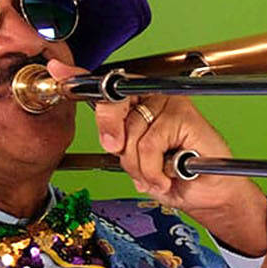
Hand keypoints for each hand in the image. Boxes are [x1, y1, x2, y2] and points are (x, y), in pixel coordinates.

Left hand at [49, 57, 266, 255]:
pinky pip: (149, 144)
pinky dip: (153, 168)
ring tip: (157, 174)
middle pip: (112, 99)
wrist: (209, 194)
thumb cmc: (175, 176)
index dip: (79, 78)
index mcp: (140, 103)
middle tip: (118, 148)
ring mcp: (171, 104)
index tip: (57, 73)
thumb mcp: (136, 160)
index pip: (107, 87)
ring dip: (139, 165)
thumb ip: (119, 142)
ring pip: (130, 134)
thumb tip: (106, 137)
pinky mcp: (185, 117)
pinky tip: (168, 175)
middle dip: (109, 129)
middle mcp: (155, 96)